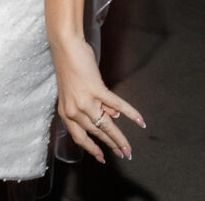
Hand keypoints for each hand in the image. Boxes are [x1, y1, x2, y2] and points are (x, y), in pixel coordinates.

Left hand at [52, 37, 145, 163]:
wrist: (65, 45)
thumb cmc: (69, 64)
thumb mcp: (76, 90)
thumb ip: (93, 105)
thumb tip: (113, 117)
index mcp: (66, 112)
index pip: (80, 137)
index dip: (92, 148)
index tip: (102, 157)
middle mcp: (74, 110)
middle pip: (96, 133)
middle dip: (111, 145)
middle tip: (123, 154)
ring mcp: (85, 101)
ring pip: (105, 125)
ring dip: (119, 138)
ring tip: (128, 148)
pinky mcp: (96, 89)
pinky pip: (116, 105)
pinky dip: (130, 113)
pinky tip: (139, 120)